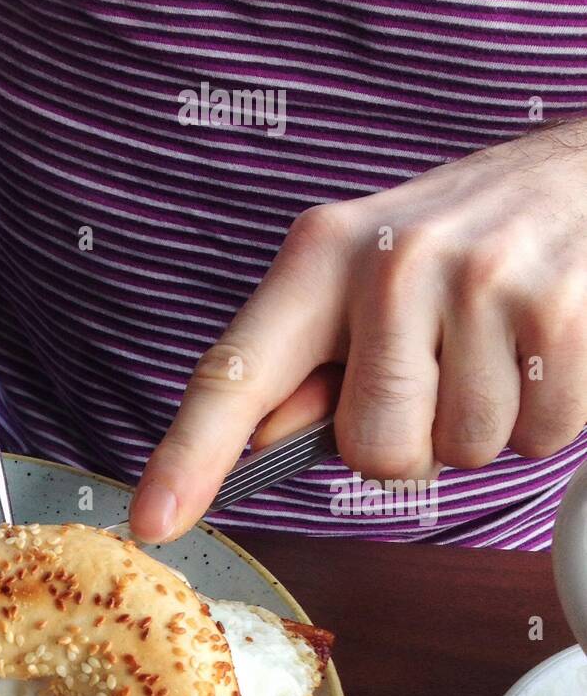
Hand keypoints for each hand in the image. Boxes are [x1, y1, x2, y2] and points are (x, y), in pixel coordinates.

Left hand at [131, 122, 586, 540]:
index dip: (188, 458)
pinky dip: (544, 416)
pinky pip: (535, 437)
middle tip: (440, 374)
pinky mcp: (558, 311)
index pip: (235, 372)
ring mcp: (479, 281)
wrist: (582, 174)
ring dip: (482, 425)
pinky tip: (540, 351)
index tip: (152, 521)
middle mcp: (392, 261)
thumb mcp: (363, 283)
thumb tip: (262, 440)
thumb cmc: (459, 244)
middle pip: (371, 451)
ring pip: (459, 452)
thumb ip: (307, 366)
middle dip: (410, 441)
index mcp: (320, 257)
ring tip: (495, 350)